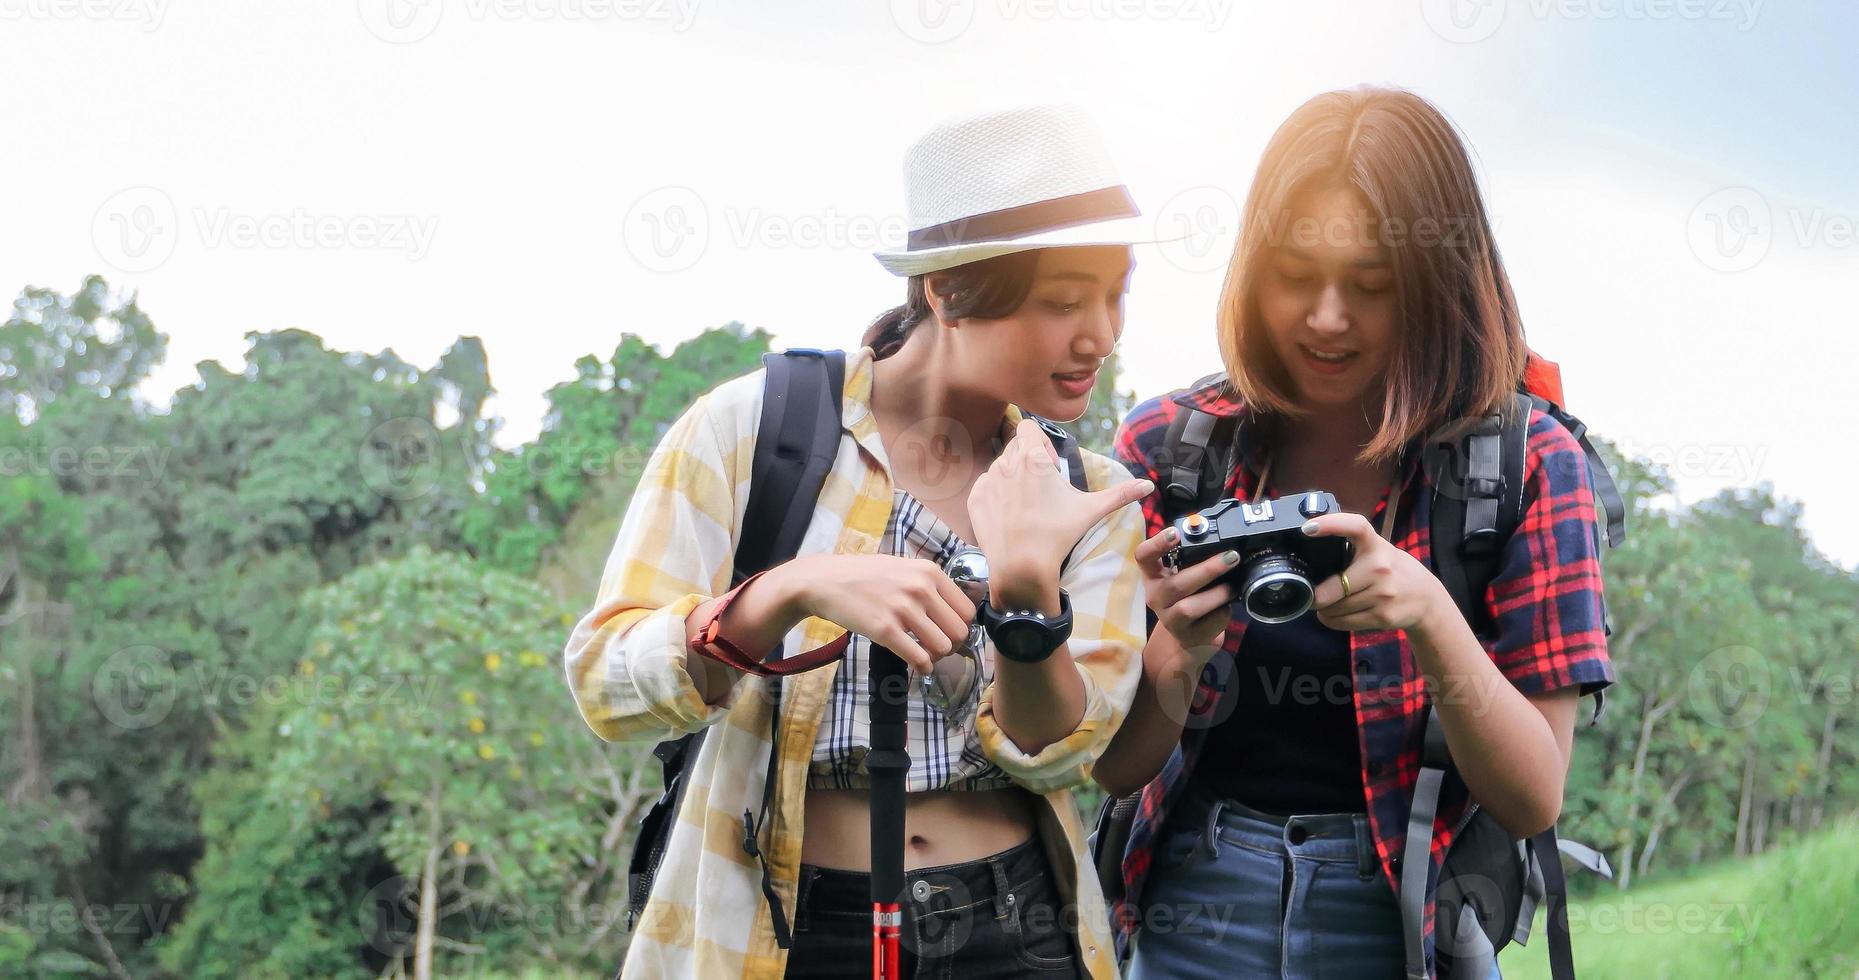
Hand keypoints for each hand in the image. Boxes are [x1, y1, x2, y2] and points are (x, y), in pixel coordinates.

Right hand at [782, 553, 976, 675]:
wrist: (826, 581)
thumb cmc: (865, 575)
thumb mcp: (904, 567)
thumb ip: (930, 583)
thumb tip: (955, 610)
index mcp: (929, 572)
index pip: (967, 610)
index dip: (961, 627)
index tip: (948, 633)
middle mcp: (920, 588)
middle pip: (959, 631)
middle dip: (952, 645)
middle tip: (937, 648)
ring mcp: (902, 609)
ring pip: (943, 647)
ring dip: (937, 657)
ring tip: (925, 655)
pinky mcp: (885, 629)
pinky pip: (919, 658)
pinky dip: (923, 667)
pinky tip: (918, 665)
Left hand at [967, 419, 1152, 607]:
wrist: (1022, 566)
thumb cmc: (1058, 535)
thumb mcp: (1091, 510)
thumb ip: (1121, 494)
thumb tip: (1148, 486)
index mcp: (1033, 457)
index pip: (1029, 426)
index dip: (1043, 443)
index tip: (1052, 468)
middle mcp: (1006, 463)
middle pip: (1016, 446)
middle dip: (1030, 460)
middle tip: (1043, 489)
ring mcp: (987, 480)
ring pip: (1000, 465)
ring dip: (1013, 477)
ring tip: (1028, 505)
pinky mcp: (975, 498)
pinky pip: (986, 485)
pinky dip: (997, 495)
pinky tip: (1011, 516)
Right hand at [1133, 525, 1234, 661]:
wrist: (1190, 637)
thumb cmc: (1188, 598)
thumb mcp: (1184, 577)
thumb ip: (1193, 560)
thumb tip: (1221, 540)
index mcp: (1153, 576)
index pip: (1143, 557)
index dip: (1156, 544)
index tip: (1175, 533)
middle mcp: (1156, 597)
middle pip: (1175, 584)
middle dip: (1207, 570)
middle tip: (1231, 557)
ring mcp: (1169, 620)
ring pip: (1189, 608)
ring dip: (1216, 595)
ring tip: (1232, 587)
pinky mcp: (1187, 637)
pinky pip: (1207, 624)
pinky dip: (1222, 613)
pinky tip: (1227, 607)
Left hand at [1305, 512, 1453, 633]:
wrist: (1426, 598)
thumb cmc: (1394, 570)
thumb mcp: (1379, 549)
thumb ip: (1352, 547)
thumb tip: (1310, 553)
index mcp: (1375, 545)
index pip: (1356, 526)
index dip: (1331, 524)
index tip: (1308, 527)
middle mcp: (1380, 567)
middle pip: (1331, 588)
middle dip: (1315, 595)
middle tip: (1312, 593)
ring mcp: (1383, 594)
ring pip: (1334, 608)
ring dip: (1324, 609)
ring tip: (1328, 604)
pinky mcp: (1383, 616)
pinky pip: (1343, 622)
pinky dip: (1331, 620)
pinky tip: (1333, 615)